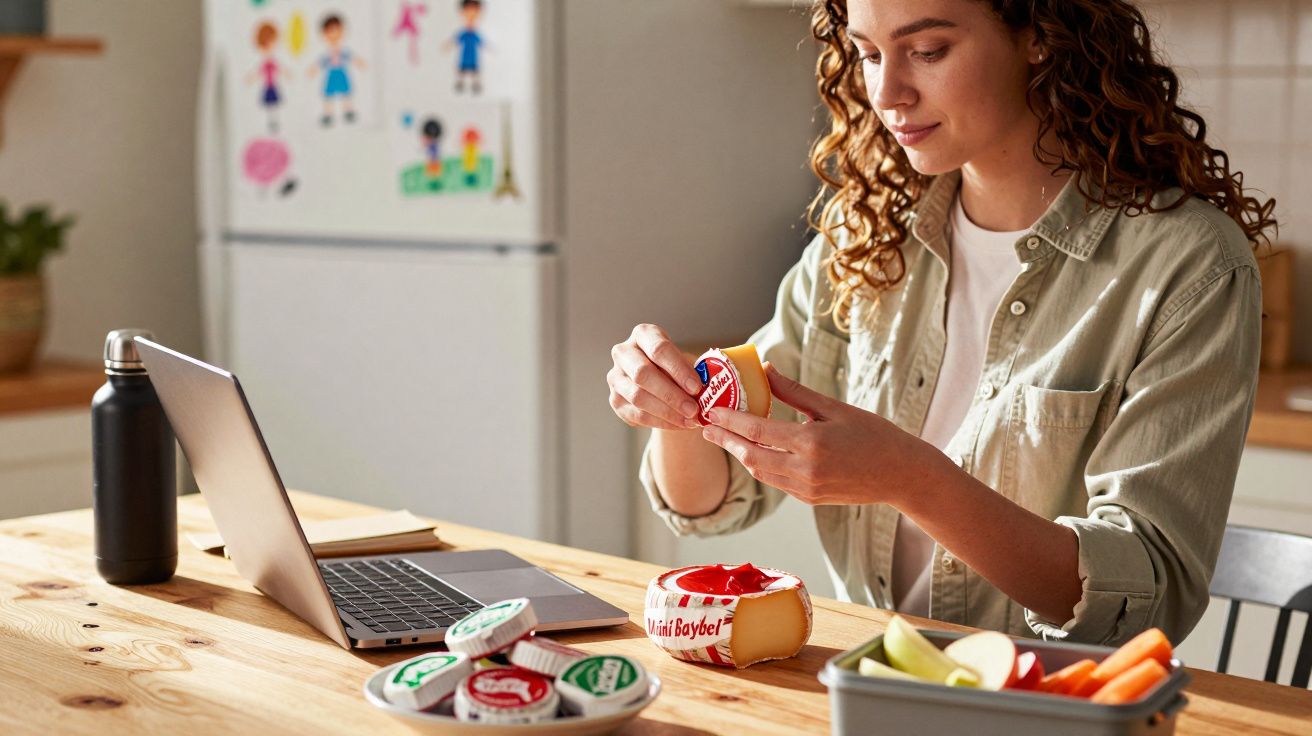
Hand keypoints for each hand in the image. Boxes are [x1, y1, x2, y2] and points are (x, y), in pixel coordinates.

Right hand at [608, 324, 704, 430]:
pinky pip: (637, 415)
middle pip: (642, 374)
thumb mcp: (684, 361)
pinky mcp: (615, 400)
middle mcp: (623, 353)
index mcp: (643, 335)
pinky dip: (661, 422)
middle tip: (694, 410)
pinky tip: (679, 424)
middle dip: (671, 395)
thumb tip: (709, 388)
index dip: (678, 369)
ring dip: (667, 412)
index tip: (697, 387)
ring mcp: (615, 377)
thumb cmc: (675, 366)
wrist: (658, 379)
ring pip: (638, 397)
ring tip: (690, 420)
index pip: (659, 349)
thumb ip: (692, 371)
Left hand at [701, 362, 940, 505]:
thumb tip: (767, 370)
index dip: (730, 421)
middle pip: (751, 456)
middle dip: (726, 441)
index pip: (758, 430)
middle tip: (706, 427)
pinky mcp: (809, 499)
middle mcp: (805, 469)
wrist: (900, 474)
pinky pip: (775, 482)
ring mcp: (806, 488)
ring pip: (760, 472)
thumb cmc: (873, 434)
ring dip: (740, 454)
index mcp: (811, 442)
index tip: (710, 412)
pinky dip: (760, 466)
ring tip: (725, 437)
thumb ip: (795, 392)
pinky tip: (752, 451)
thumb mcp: (834, 407)